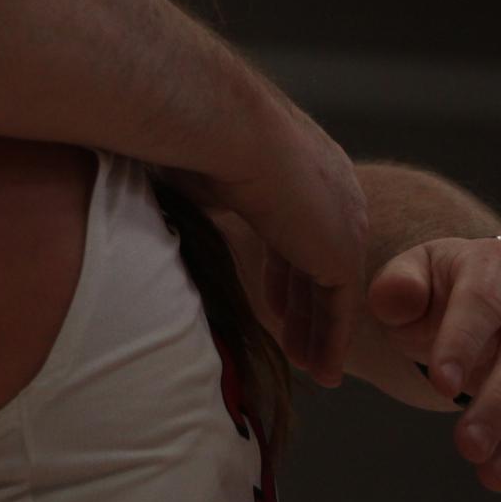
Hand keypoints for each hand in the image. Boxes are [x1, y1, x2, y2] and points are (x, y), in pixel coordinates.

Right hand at [177, 94, 368, 386]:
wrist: (226, 127)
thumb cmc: (194, 138)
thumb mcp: (197, 175)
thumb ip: (199, 203)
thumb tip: (157, 218)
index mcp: (303, 165)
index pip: (298, 227)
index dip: (285, 267)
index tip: (272, 299)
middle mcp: (334, 191)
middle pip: (320, 260)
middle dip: (306, 301)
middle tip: (292, 336)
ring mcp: (343, 222)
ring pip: (333, 289)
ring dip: (319, 331)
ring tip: (309, 366)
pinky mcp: (340, 253)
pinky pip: (339, 310)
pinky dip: (331, 342)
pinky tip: (323, 373)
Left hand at [369, 237, 500, 501]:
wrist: (488, 293)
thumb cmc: (439, 292)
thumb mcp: (412, 278)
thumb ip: (398, 287)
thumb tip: (399, 299)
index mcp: (497, 268)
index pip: (482, 303)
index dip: (463, 342)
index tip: (438, 385)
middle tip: (466, 448)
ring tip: (490, 479)